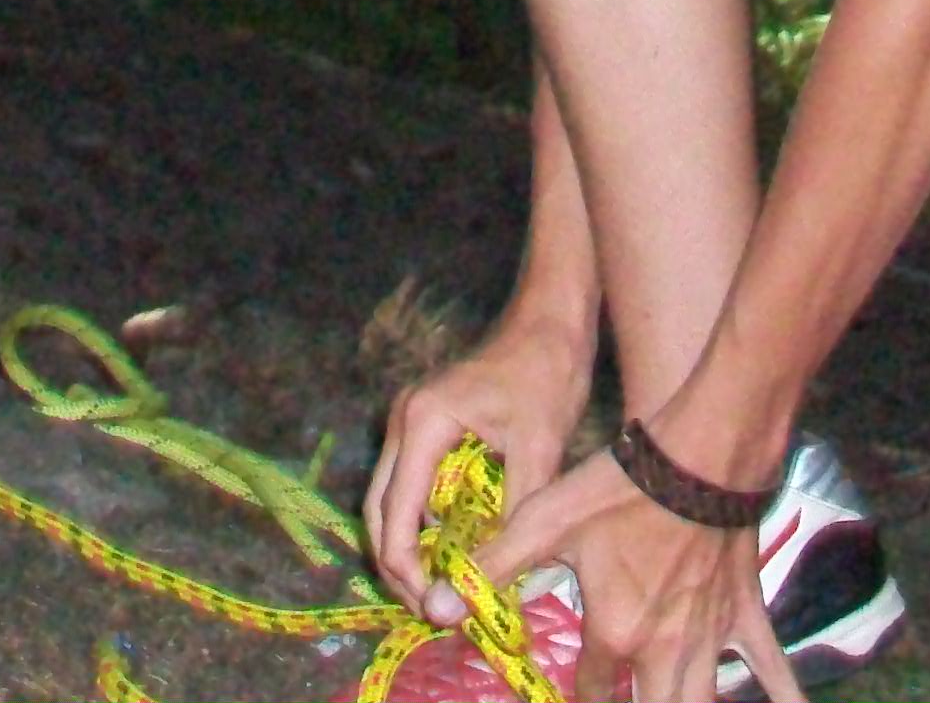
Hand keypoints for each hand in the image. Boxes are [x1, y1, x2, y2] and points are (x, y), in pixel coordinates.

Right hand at [367, 309, 593, 615]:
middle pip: (378, 511)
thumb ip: (511, 519)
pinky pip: (411, 485)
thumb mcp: (538, 452)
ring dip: (409, 546)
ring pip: (390, 500)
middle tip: (432, 610)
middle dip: (398, 565)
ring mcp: (410, 422)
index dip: (408, 570)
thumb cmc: (548, 375)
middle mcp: (403, 423)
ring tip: (443, 589)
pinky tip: (453, 549)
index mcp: (421, 425)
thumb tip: (492, 582)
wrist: (551, 320)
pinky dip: (424, 522)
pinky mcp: (425, 426)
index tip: (436, 608)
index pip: (394, 514)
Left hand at [471, 447, 809, 702]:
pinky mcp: (746, 611)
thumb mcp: (544, 521)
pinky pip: (773, 668)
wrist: (700, 451)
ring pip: (701, 701)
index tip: (568, 701)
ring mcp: (711, 633)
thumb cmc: (621, 483)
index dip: (577, 701)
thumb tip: (433, 605)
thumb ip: (491, 567)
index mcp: (616, 630)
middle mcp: (665, 646)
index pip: (591, 690)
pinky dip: (785, 696)